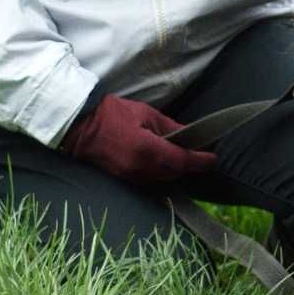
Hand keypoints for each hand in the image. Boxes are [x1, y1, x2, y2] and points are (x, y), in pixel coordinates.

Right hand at [60, 94, 216, 186]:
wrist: (80, 125)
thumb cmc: (113, 113)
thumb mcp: (146, 114)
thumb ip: (170, 128)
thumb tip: (189, 136)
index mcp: (147, 150)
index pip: (182, 161)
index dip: (200, 161)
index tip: (213, 159)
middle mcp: (140, 169)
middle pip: (174, 174)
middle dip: (189, 167)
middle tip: (202, 158)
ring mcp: (129, 177)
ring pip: (161, 180)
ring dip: (174, 172)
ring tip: (185, 161)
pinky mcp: (121, 179)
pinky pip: (147, 181)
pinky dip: (159, 174)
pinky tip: (164, 165)